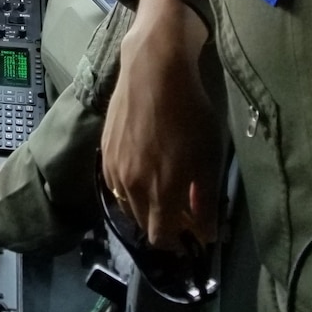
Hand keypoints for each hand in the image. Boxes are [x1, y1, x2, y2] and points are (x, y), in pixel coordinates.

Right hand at [102, 0, 219, 247]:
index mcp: (157, 192)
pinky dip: (129, 187)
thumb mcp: (207, 156)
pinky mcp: (103, 149)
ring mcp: (112, 167)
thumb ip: (205, 200)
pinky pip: (114, 183)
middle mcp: (129, 186)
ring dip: (144, 206)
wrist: (153, 69)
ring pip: (126, 204)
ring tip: (162, 189)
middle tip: (182, 209)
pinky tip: (144, 171)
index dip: (176, 242)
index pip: (160, 238)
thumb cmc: (189, 110)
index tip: (191, 234)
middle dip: (162, 224)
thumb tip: (205, 234)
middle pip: (142, 224)